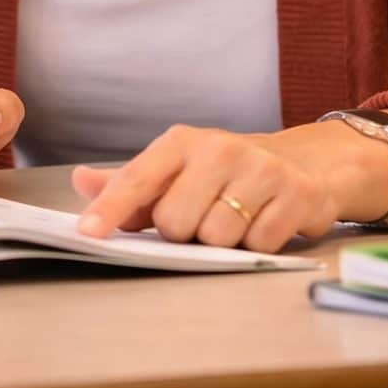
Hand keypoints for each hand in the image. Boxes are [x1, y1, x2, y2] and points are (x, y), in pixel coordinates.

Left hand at [70, 123, 377, 253]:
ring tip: (237, 218)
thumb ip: (131, 184)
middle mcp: (220, 149)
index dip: (110, 208)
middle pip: (176, 221)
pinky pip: (259, 245)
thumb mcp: (178, 169)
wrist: (306, 161)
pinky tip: (266, 221)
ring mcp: (262, 170)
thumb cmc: (227, 172)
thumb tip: (81, 180)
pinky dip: (258, 244)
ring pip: (217, 237)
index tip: (87, 232)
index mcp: (182, 142)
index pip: (137, 178)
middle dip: (184, 232)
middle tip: (203, 216)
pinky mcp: (297, 194)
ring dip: (223, 241)